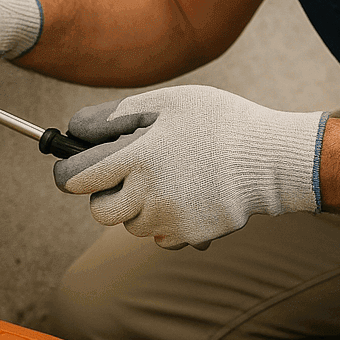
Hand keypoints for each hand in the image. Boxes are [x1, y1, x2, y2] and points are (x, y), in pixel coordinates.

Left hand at [52, 86, 326, 249]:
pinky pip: (160, 236)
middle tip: (126, 175)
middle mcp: (147, 193)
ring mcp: (168, 218)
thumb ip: (117, 115)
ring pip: (131, 224)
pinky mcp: (188, 235)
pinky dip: (166, 221)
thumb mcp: (168, 102)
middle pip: (100, 212)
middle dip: (105, 195)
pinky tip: (190, 197)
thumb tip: (76, 130)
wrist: (270, 158)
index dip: (69, 173)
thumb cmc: (218, 122)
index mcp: (136, 157)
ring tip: (171, 179)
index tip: (73, 169)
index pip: (75, 179)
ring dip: (139, 207)